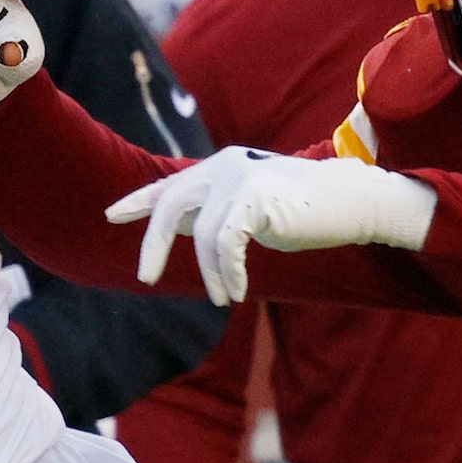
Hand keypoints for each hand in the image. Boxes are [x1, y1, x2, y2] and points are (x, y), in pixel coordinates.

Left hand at [108, 149, 437, 302]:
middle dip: (152, 244)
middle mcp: (222, 165)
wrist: (349, 202)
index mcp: (218, 167)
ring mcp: (237, 178)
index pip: (168, 186)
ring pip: (202, 237)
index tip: (112, 215)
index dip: (139, 201)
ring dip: (211, 275)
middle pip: (170, 208)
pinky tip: (239, 291)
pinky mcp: (252, 197)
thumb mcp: (250, 210)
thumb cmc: (302, 210)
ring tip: (224, 297)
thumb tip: (181, 228)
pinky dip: (229, 272)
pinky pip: (224, 245)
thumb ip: (216, 213)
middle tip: (145, 279)